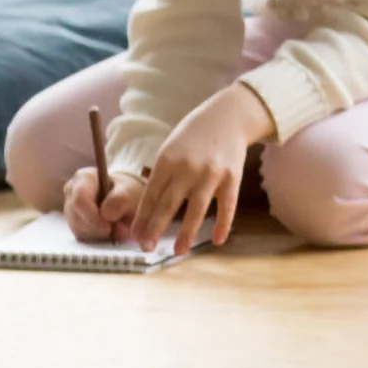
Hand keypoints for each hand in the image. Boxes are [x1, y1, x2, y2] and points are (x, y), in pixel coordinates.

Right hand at [62, 168, 145, 243]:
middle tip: (114, 230)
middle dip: (96, 228)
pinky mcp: (72, 221)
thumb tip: (106, 214)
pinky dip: (94, 237)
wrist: (126, 199)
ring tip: (113, 228)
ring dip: (96, 233)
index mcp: (83, 177)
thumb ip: (119, 200)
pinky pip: (79, 234)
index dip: (92, 217)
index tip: (109, 227)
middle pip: (76, 216)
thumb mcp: (129, 192)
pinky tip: (105, 231)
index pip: (79, 200)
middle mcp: (72, 190)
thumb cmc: (127, 192)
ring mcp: (69, 206)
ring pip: (77, 227)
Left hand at [128, 84, 275, 254]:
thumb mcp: (170, 149)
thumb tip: (148, 209)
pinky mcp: (233, 178)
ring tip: (178, 251)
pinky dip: (222, 225)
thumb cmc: (192, 137)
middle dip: (155, 228)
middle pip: (168, 204)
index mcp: (166, 160)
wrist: (227, 116)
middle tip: (145, 248)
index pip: (150, 195)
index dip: (142, 217)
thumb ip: (162, 176)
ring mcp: (211, 173)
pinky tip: (216, 241)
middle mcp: (187, 167)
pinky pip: (227, 207)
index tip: (135, 235)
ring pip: (196, 209)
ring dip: (186, 233)